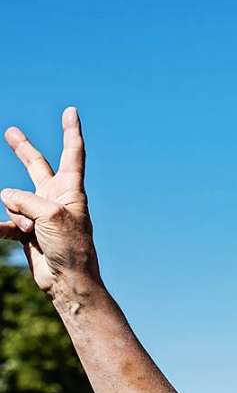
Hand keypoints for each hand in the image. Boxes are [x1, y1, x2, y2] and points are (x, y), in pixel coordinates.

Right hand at [0, 107, 97, 293]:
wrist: (68, 281)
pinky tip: (1, 230)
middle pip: (37, 167)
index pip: (72, 153)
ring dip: (18, 215)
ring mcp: (40, 214)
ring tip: (34, 232)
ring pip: (14, 199)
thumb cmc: (70, 247)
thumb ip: (25, 199)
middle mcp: (56, 198)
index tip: (71, 111)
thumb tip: (4, 195)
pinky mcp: (28, 231)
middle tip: (10, 132)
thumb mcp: (50, 215)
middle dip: (23, 150)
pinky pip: (6, 222)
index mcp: (71, 190)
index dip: (70, 131)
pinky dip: (1, 226)